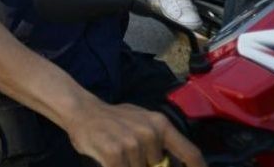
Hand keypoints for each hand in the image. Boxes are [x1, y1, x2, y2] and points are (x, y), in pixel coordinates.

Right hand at [66, 101, 204, 166]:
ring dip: (129, 165)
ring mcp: (132, 144)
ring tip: (118, 152)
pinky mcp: (115, 154)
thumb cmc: (114, 119)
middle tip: (130, 151)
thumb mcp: (141, 121)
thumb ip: (160, 140)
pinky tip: (109, 159)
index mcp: (160, 124)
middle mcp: (150, 133)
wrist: (83, 111)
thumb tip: (170, 163)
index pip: (190, 153)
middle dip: (146, 165)